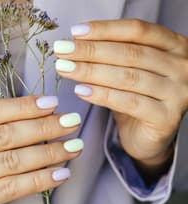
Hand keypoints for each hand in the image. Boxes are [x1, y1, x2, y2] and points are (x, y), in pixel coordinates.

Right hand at [0, 96, 82, 203]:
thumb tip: (34, 113)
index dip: (24, 106)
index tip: (52, 103)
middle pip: (4, 134)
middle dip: (44, 127)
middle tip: (71, 122)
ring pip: (12, 161)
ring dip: (49, 153)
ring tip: (74, 146)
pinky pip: (11, 188)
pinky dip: (40, 179)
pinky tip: (61, 173)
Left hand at [54, 19, 187, 173]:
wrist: (149, 137)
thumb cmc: (136, 99)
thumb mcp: (128, 71)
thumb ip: (111, 56)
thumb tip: (76, 43)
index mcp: (174, 46)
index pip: (137, 31)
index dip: (104, 30)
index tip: (75, 32)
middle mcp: (181, 66)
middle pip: (130, 53)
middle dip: (91, 51)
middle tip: (63, 51)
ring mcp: (178, 93)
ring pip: (127, 77)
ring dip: (91, 71)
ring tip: (65, 68)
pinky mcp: (166, 118)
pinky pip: (129, 102)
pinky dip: (102, 95)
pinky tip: (80, 90)